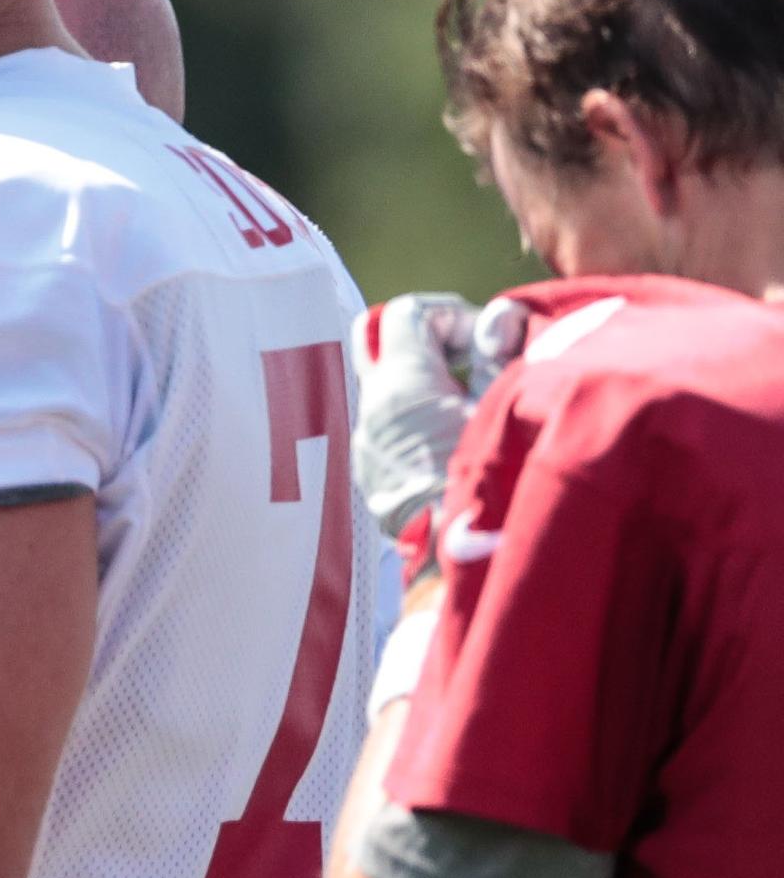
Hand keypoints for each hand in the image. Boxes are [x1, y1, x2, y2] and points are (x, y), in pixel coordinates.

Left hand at [351, 293, 526, 542]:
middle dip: (428, 342)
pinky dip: (423, 421)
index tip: (491, 344)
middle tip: (473, 363)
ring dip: (432, 385)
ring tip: (478, 409)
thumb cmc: (501, 478)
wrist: (472, 563)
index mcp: (399, 388)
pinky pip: (392, 430)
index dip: (454, 315)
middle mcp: (369, 414)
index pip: (408, 314)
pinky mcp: (373, 481)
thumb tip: (499, 319)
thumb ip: (504, 353)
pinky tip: (461, 444)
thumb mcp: (512, 403)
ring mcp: (366, 450)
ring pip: (390, 391)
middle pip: (378, 342)